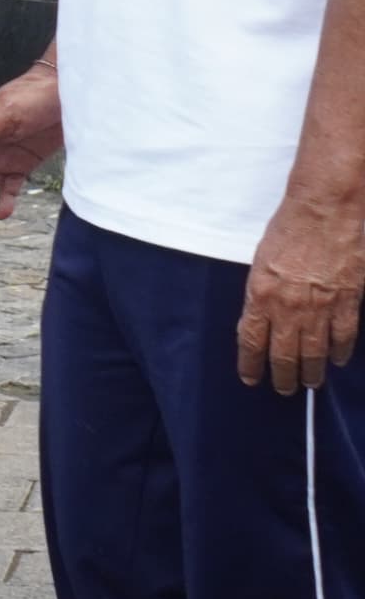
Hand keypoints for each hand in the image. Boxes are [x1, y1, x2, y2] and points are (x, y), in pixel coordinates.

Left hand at [242, 197, 364, 392]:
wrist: (326, 209)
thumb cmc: (289, 227)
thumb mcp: (261, 260)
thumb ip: (262, 292)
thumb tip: (263, 315)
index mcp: (260, 295)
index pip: (250, 341)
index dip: (251, 364)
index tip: (251, 379)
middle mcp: (288, 307)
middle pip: (284, 353)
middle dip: (283, 376)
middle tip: (284, 390)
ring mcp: (320, 307)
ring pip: (314, 352)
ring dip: (312, 371)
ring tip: (310, 384)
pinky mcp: (348, 300)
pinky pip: (343, 335)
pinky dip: (341, 351)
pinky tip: (338, 360)